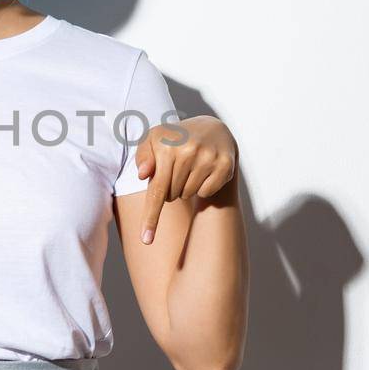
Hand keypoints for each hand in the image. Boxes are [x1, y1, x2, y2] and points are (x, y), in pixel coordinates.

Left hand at [131, 114, 236, 243]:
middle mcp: (189, 151)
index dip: (151, 217)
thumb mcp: (154, 140)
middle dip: (169, 189)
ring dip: (185, 188)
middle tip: (176, 171)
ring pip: (188, 195)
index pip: (157, 189)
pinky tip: (204, 171)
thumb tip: (143, 175)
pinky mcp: (225, 165)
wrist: (212, 129)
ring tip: (189, 169)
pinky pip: (206, 192)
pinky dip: (202, 187)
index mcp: (167, 146)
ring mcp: (209, 158)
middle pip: (170, 195)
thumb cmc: (176, 138)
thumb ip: (143, 156)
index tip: (146, 240)